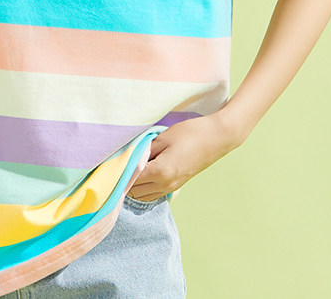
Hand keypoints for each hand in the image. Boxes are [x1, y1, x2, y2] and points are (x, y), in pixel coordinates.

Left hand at [125, 112, 240, 200]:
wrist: (217, 138)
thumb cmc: (190, 133)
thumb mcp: (164, 138)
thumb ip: (145, 150)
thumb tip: (130, 159)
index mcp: (160, 172)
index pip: (130, 179)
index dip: (121, 171)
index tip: (113, 161)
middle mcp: (165, 185)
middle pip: (134, 192)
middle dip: (125, 180)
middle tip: (122, 163)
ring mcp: (172, 187)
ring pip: (143, 196)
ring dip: (135, 186)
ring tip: (132, 167)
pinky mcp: (177, 185)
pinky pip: (154, 194)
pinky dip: (145, 188)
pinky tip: (145, 173)